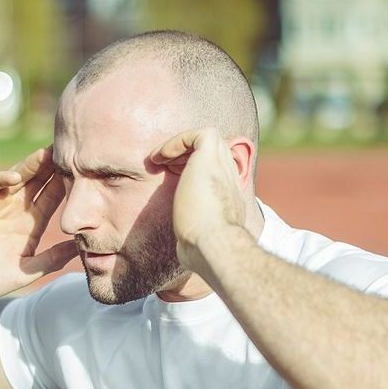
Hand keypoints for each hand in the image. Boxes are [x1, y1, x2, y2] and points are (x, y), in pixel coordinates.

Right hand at [0, 146, 77, 300]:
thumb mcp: (25, 272)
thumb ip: (51, 260)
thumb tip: (81, 248)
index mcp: (29, 223)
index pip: (52, 198)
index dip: (66, 185)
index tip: (86, 172)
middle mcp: (13, 209)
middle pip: (37, 182)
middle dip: (52, 166)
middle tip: (71, 150)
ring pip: (15, 178)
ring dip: (30, 165)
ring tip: (46, 154)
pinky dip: (0, 179)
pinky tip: (14, 177)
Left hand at [151, 128, 251, 280]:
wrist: (212, 243)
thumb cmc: (202, 250)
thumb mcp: (197, 240)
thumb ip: (194, 236)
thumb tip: (183, 254)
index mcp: (227, 197)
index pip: (215, 173)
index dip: (192, 170)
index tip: (170, 179)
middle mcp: (229, 178)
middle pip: (213, 152)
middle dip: (186, 155)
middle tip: (163, 166)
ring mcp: (222, 166)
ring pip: (207, 140)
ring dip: (180, 146)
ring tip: (158, 160)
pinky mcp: (210, 155)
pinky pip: (197, 134)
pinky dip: (177, 141)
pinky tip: (160, 158)